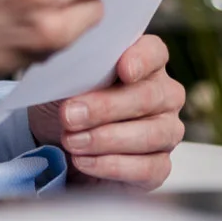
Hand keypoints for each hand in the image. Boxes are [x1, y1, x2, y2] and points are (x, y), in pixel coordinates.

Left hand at [28, 34, 185, 189]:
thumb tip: (74, 71)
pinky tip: (84, 161)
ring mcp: (166, 131)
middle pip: (149, 97)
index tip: (123, 70)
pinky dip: (111, 165)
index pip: (154, 52)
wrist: (55, 145)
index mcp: (144, 63)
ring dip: (106, 139)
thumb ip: (77, 71)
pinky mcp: (159, 166)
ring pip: (152, 134)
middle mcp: (163, 95)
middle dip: (106, 107)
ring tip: (72, 141)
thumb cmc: (67, 104)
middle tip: (70, 116)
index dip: (141, 59)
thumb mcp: (64, 82)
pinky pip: (148, 168)